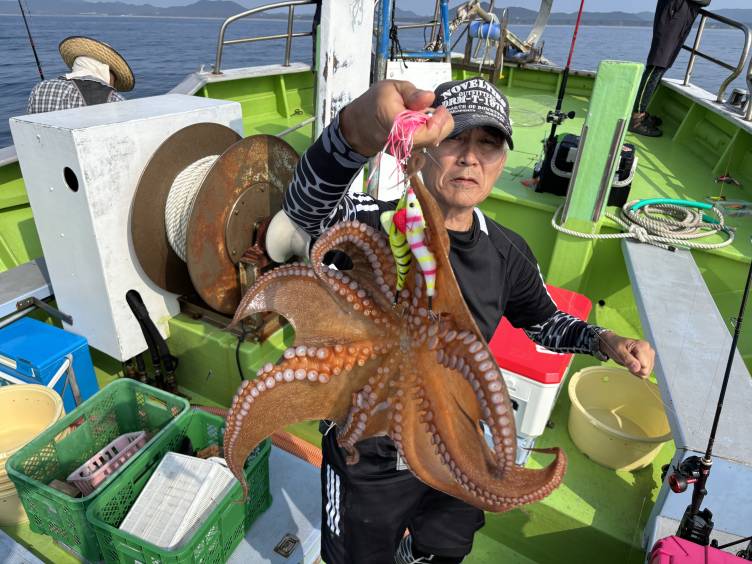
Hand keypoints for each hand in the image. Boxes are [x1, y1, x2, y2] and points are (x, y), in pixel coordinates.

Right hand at [339, 80, 453, 156]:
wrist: (357, 126)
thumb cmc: (373, 103)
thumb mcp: (391, 88)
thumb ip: (412, 93)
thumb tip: (430, 97)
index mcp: (399, 126)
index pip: (430, 133)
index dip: (441, 121)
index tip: (440, 108)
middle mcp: (404, 143)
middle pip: (434, 139)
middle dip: (441, 124)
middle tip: (437, 110)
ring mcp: (405, 150)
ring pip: (431, 142)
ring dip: (435, 128)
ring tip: (424, 114)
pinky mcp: (407, 152)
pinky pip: (424, 144)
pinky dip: (428, 132)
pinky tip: (420, 123)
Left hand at [598, 332, 654, 378]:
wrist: (613, 344)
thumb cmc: (615, 345)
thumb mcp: (618, 351)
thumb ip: (627, 359)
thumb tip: (637, 368)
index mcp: (643, 346)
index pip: (644, 365)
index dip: (633, 366)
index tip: (625, 360)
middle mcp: (649, 350)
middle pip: (646, 370)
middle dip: (635, 369)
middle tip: (626, 361)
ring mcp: (650, 356)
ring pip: (646, 372)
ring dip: (636, 371)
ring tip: (629, 362)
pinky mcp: (648, 361)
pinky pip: (645, 373)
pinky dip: (637, 371)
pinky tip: (632, 364)